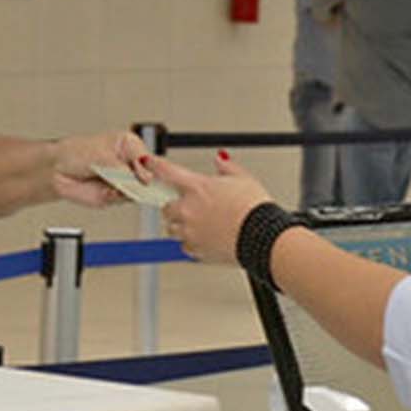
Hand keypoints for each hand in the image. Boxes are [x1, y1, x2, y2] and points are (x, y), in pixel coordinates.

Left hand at [53, 130, 151, 207]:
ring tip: (115, 187)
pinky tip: (108, 192)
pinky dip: (117, 197)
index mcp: (129, 145)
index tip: (146, 176)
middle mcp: (129, 163)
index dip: (150, 168)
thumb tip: (142, 178)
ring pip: (138, 190)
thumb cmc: (75, 154)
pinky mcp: (116, 194)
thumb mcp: (101, 156)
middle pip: (148, 175)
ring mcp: (124, 180)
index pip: (148, 158)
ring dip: (128, 191)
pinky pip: (124, 200)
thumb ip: (123, 168)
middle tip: (136, 184)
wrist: (56, 171)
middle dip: (142, 182)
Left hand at [153, 152, 273, 264]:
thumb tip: (220, 160)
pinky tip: (208, 239)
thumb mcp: (244, 179)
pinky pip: (185, 247)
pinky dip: (192, 243)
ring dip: (182, 226)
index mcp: (197, 187)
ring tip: (202, 225)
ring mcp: (189, 231)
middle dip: (175, 206)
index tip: (148, 161)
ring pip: (173, 229)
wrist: (262, 238)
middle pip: (166, 207)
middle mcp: (188, 209)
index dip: (155, 164)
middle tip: (191, 207)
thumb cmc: (255, 209)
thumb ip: (227, 168)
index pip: (167, 171)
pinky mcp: (195, 250)